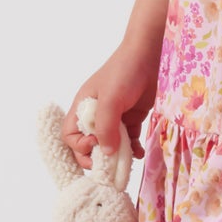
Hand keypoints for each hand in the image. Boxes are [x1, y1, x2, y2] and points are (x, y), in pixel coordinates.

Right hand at [63, 38, 160, 170]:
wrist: (150, 55)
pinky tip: (138, 153)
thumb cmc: (124, 72)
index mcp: (83, 107)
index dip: (79, 147)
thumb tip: (107, 153)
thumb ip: (106, 127)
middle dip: (97, 157)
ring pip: (110, 144)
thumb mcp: (110, 99)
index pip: (70, 136)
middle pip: (89, 143)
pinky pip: (128, 139)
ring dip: (117, 156)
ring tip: (126, 161)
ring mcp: (115, 116)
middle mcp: (96, 114)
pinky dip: (132, 149)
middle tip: (110, 166)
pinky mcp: (132, 117)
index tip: (96, 146)